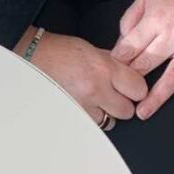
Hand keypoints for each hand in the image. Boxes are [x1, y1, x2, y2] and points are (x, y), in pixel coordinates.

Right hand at [17, 28, 147, 125]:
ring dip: (107, 112)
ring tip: (97, 98)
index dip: (137, 87)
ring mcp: (84, 107)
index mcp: (103, 69)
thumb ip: (113, 62)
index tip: (133, 85)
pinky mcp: (74, 117)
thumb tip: (128, 72)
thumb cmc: (59, 51)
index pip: (139, 89)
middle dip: (124, 102)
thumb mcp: (92, 49)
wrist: (34, 58)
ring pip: (111, 122)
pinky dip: (92, 117)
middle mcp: (96, 90)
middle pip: (128, 110)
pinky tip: (86, 103)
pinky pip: (93, 124)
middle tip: (115, 92)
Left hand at [110, 0, 173, 122]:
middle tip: (120, 95)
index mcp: (156, 19)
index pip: (131, 48)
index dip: (119, 62)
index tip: (111, 74)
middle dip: (131, 80)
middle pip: (148, 63)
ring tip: (143, 112)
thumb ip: (131, 19)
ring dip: (157, 97)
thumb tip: (121, 44)